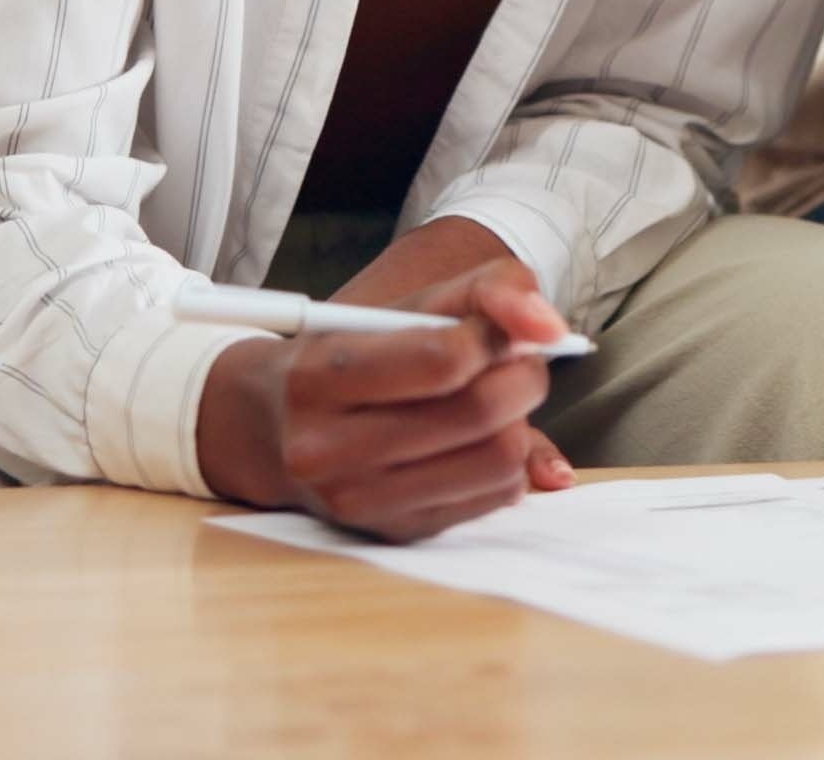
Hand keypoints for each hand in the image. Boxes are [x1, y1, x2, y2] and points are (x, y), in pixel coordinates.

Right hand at [192, 253, 573, 538]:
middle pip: (479, 411)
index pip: (444, 358)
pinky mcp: (396, 532)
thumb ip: (489, 291)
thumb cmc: (353, 353)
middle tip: (517, 361)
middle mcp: (328, 449)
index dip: (497, 337)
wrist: (271, 427)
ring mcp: (360, 500)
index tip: (503, 329)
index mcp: (319, 377)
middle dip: (523, 375)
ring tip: (496, 399)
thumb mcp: (407, 303)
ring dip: (520, 421)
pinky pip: (496, 498)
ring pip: (499, 461)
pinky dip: (508, 462)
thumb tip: (551, 329)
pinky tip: (478, 440)